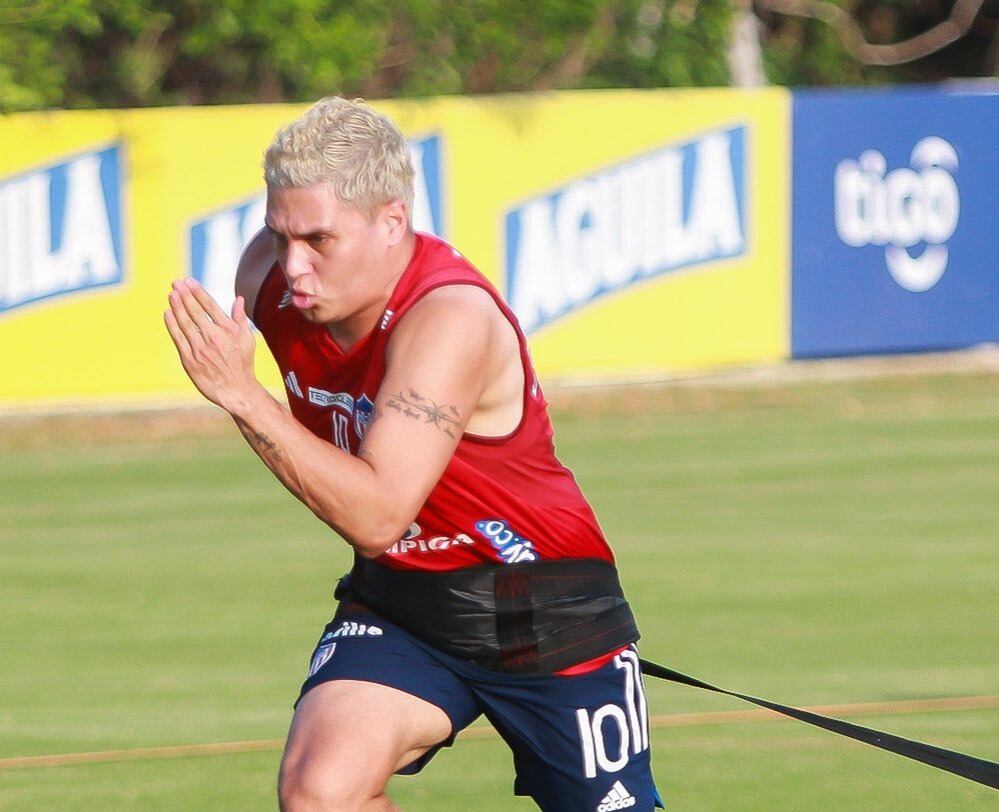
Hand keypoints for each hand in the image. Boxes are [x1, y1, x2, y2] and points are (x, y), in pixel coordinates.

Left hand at [164, 278, 259, 413]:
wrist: (236, 390)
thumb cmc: (242, 364)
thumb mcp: (247, 339)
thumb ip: (240, 318)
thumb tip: (239, 299)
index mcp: (228, 330)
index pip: (210, 306)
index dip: (197, 292)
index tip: (189, 281)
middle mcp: (214, 337)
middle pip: (195, 311)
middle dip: (185, 295)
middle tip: (176, 283)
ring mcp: (200, 349)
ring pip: (185, 322)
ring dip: (177, 306)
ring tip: (172, 294)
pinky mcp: (190, 360)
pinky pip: (178, 338)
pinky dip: (172, 324)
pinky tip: (168, 313)